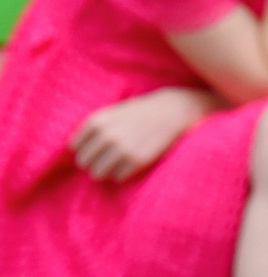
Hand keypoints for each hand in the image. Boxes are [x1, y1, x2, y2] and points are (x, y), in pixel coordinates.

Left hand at [70, 88, 214, 181]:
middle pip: (84, 163)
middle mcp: (106, 136)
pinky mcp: (136, 160)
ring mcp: (121, 149)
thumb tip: (72, 150)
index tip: (99, 146)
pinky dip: (124, 172)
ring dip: (108, 169)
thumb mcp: (115, 111)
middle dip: (95, 160)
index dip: (87, 148)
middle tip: (111, 154)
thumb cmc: (142, 111)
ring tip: (121, 160)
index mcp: (97, 122)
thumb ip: (94, 127)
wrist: (175, 109)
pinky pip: (117, 178)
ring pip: (97, 174)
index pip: (75, 147)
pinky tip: (134, 161)